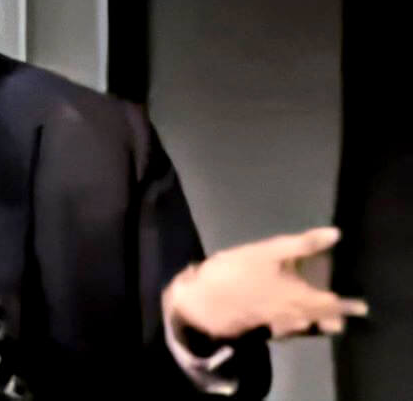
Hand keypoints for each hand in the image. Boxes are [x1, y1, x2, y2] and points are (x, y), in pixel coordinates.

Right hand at [163, 226, 367, 339]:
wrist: (202, 302)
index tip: (360, 305)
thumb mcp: (268, 252)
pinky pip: (288, 327)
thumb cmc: (236, 274)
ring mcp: (276, 323)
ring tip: (322, 313)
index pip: (333, 305)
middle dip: (334, 315)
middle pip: (321, 319)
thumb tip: (336, 234)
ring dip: (317, 320)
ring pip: (305, 325)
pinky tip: (290, 316)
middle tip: (343, 309)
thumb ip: (303, 244)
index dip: (347, 305)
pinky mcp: (260, 325)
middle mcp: (293, 314)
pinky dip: (296, 323)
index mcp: (300, 297)